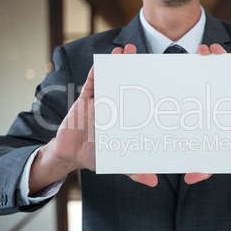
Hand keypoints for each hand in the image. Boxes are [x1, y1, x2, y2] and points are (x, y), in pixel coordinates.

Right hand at [30, 44, 156, 195]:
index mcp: (125, 116)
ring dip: (117, 63)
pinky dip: (97, 71)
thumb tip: (154, 181)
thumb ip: (135, 170)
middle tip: (140, 52)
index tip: (158, 73)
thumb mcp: (119, 162)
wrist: (71, 154)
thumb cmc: (97, 155)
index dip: (147, 84)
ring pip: (110, 77)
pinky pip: (91, 82)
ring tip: (124, 49)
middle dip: (133, 66)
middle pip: (125, 81)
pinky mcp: (85, 100)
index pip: (139, 97)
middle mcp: (115, 104)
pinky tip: (103, 61)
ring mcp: (101, 100)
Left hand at [185, 43, 230, 184]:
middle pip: (210, 79)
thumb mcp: (222, 158)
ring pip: (225, 74)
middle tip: (189, 54)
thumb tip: (188, 179)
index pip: (200, 96)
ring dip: (215, 61)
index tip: (176, 76)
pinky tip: (228, 56)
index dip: (190, 86)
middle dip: (200, 67)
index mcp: (215, 113)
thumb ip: (206, 167)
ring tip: (205, 49)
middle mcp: (224, 101)